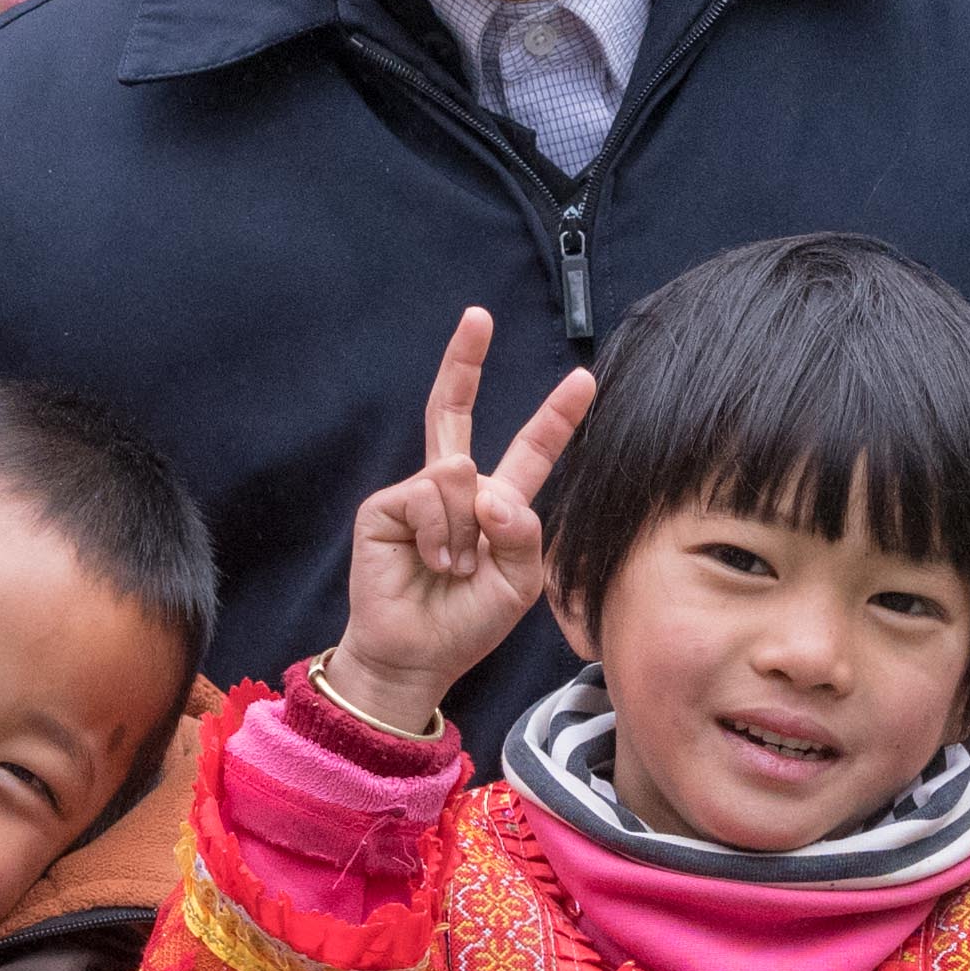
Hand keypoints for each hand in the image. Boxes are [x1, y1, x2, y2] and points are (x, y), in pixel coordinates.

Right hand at [327, 309, 591, 743]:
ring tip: (453, 568)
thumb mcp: (520, 583)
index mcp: (496, 504)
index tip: (583, 379)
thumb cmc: (467, 624)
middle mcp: (455, 489)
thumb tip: (488, 491)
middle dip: (465, 359)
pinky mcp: (386, 505)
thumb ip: (523, 534)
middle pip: (457, 411)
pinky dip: (442, 536)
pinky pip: (430, 494)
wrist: (417, 654)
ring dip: (467, 533)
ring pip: (460, 473)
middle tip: (479, 315)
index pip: (530, 449)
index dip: (556, 415)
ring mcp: (418, 492)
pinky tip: (431, 563)